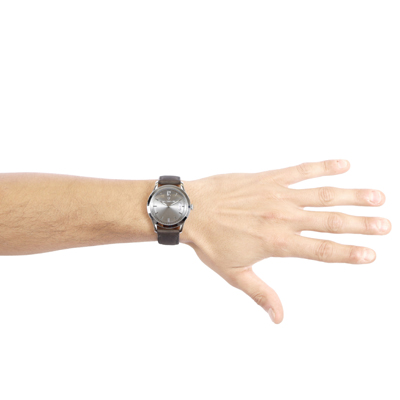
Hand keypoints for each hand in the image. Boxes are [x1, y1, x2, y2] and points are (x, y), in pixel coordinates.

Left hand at [180, 160, 390, 323]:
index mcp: (277, 242)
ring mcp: (277, 194)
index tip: (371, 254)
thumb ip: (261, 294)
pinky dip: (323, 167)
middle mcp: (283, 217)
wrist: (190, 209)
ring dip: (352, 195)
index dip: (349, 253)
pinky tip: (344, 165)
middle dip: (361, 225)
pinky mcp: (268, 178)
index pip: (321, 250)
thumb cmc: (209, 242)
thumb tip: (279, 319)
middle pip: (330, 221)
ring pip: (323, 194)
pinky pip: (301, 170)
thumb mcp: (234, 274)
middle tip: (385, 225)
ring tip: (377, 196)